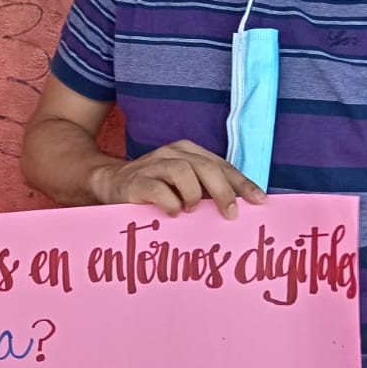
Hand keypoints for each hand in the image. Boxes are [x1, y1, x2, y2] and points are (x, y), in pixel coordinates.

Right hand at [92, 140, 265, 218]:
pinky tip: (173, 214)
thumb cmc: (153, 190)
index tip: (259, 201)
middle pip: (206, 167)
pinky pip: (158, 189)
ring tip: (192, 211)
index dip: (242, 183)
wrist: (108, 184)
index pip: (221, 166)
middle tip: (230, 214)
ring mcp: (152, 165)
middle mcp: (172, 154)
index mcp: (188, 153)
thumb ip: (205, 193)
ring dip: (193, 195)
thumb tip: (237, 211)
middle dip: (223, 191)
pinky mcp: (135, 182)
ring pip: (182, 172)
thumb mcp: (183, 187)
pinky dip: (170, 203)